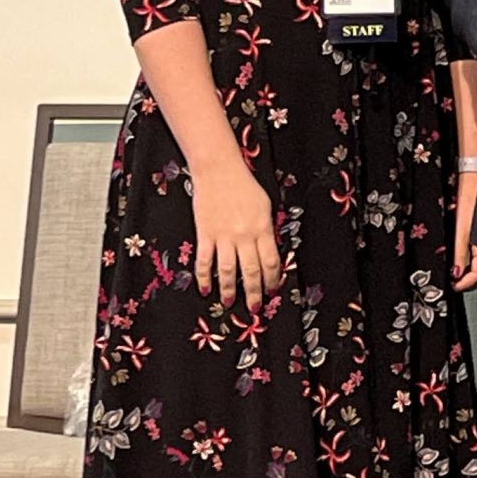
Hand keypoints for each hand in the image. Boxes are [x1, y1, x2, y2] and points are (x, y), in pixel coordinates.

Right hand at [192, 158, 280, 309]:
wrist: (219, 170)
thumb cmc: (244, 186)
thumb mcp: (265, 206)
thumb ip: (267, 229)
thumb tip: (268, 251)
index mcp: (262, 228)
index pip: (271, 262)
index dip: (272, 280)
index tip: (272, 290)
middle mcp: (244, 236)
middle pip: (251, 271)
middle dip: (254, 292)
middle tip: (255, 306)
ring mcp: (223, 236)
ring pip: (228, 271)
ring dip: (230, 290)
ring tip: (231, 302)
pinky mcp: (205, 234)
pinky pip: (205, 261)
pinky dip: (204, 277)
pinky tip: (206, 288)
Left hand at [453, 167, 476, 290]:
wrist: (472, 166)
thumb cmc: (469, 191)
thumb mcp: (462, 224)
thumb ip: (460, 250)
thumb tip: (457, 274)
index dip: (465, 283)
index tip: (450, 287)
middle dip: (463, 278)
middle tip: (446, 280)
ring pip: (474, 259)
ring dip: (461, 267)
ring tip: (446, 268)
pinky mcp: (476, 224)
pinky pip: (471, 246)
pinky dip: (461, 254)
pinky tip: (451, 252)